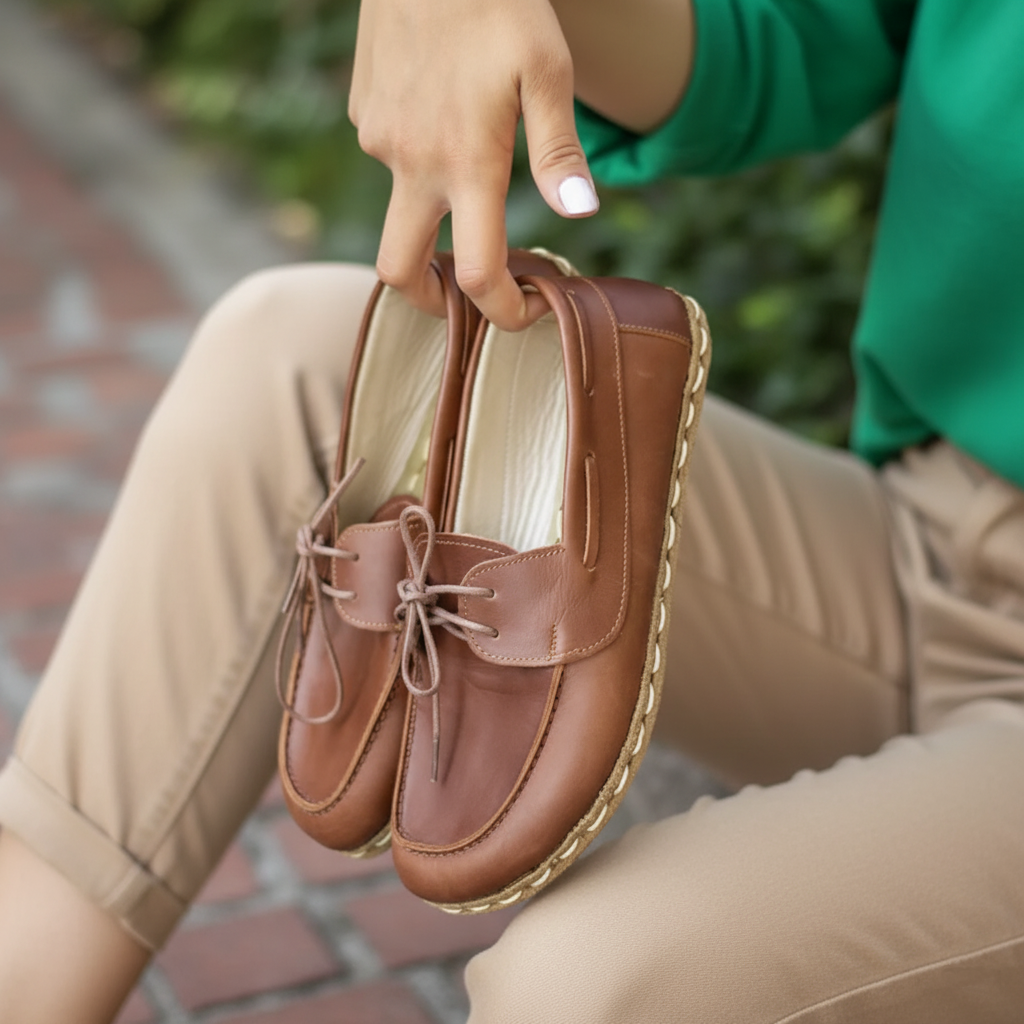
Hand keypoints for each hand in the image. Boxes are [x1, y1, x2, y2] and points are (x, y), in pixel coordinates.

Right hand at [350, 0, 598, 329]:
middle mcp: (413, 164)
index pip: (478, 274)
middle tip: (459, 294)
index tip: (522, 314)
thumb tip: (580, 215)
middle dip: (429, 297)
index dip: (502, 312)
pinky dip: (416, 156)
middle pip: (399, 269)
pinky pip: (390, 154)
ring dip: (432, 207)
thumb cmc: (500, 2)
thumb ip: (558, 152)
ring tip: (469, 156)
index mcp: (466, 165)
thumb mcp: (546, 71)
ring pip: (400, 202)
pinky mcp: (363, 114)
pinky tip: (441, 110)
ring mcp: (380, 140)